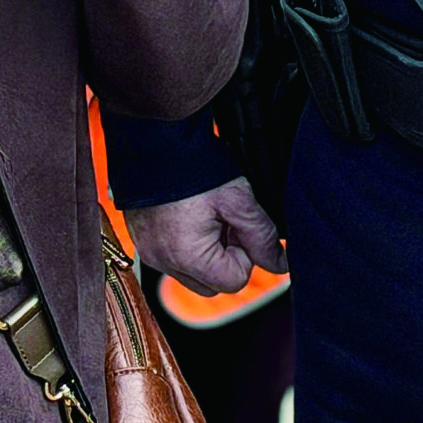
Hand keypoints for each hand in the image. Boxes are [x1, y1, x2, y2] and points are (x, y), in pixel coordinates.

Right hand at [123, 178, 286, 296]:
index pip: (234, 281)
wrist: (155, 139)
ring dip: (206, 253)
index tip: (235, 224)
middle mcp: (163, 260)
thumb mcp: (238, 200)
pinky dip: (186, 245)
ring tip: (206, 216)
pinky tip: (189, 216)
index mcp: (186, 255)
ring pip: (193, 274)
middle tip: (224, 220)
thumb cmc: (195, 167)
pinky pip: (173, 259)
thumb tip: (280, 264)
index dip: (243, 252)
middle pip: (212, 284)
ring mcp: (148, 252)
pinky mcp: (141, 241)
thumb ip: (263, 237)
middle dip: (225, 257)